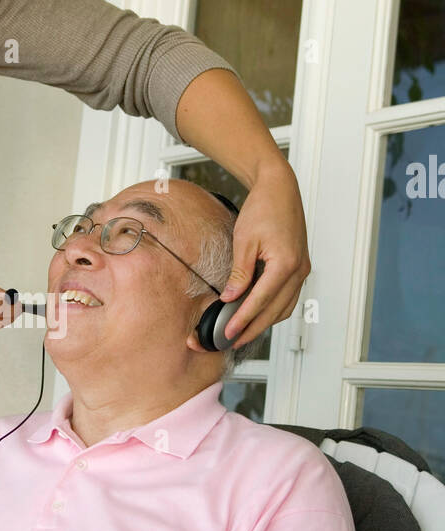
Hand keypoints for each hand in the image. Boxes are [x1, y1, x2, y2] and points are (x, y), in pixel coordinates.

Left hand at [220, 162, 310, 347]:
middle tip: (231, 341)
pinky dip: (273, 309)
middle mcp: (299, 270)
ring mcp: (303, 270)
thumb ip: (239, 273)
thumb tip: (230, 298)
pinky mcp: (300, 267)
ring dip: (264, 322)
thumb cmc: (263, 208)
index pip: (261, 301)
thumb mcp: (244, 241)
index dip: (243, 320)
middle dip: (253, 328)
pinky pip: (288, 297)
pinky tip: (257, 313)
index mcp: (285, 264)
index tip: (227, 333)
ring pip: (285, 307)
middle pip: (275, 311)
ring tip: (242, 332)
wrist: (280, 189)